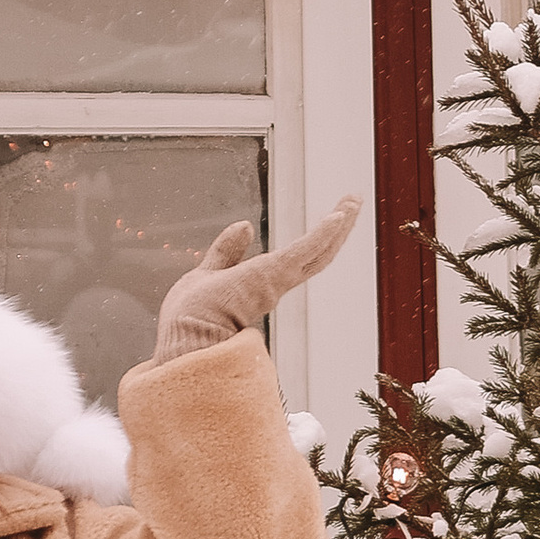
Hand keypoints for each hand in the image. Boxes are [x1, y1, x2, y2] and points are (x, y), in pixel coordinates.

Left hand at [151, 196, 361, 362]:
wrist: (185, 338)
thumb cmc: (189, 319)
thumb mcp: (209, 273)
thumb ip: (227, 252)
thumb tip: (246, 225)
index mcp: (262, 286)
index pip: (299, 260)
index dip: (317, 239)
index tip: (331, 219)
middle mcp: (276, 286)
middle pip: (317, 254)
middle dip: (338, 229)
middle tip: (354, 202)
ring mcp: (278, 282)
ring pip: (319, 252)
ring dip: (339, 223)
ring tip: (354, 200)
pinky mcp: (274, 276)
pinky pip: (305, 250)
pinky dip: (324, 233)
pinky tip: (340, 215)